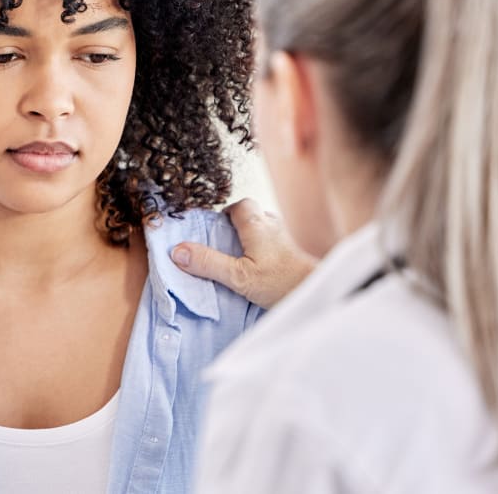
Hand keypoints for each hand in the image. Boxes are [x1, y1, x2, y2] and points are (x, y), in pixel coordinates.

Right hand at [170, 198, 316, 308]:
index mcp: (257, 224)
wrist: (320, 292)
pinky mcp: (297, 251)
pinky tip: (262, 269)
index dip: (226, 214)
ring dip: (253, 240)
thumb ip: (209, 263)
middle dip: (237, 227)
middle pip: (252, 216)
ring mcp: (288, 237)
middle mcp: (274, 224)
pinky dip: (266, 251)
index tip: (215, 230)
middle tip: (226, 247)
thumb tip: (177, 251)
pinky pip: (277, 243)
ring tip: (242, 260)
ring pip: (265, 229)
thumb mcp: (238, 277)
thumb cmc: (282, 282)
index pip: (239, 205)